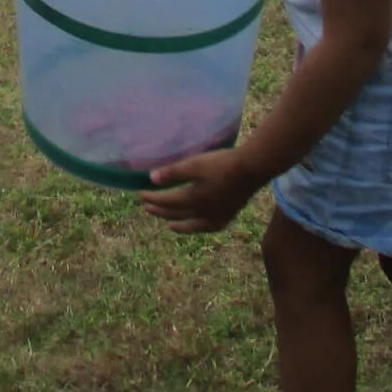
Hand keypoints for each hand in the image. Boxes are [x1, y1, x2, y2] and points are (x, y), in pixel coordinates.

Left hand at [139, 147, 259, 233]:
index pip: (166, 202)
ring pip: (191, 225)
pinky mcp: (227, 216)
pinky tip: (198, 224)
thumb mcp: (194, 164)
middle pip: (176, 214)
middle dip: (160, 211)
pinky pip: (207, 227)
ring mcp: (215, 217)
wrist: (251, 170)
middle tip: (148, 208)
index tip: (140, 195)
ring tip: (169, 224)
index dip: (152, 199)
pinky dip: (197, 227)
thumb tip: (151, 180)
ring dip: (177, 223)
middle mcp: (202, 213)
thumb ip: (173, 173)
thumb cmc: (221, 163)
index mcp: (192, 200)